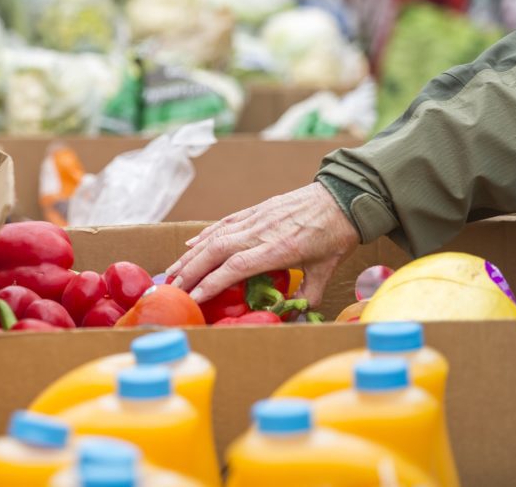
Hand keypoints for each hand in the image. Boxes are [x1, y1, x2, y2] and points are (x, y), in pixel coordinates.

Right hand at [164, 182, 359, 306]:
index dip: (211, 284)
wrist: (342, 198)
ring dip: (191, 255)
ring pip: (215, 237)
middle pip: (216, 252)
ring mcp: (255, 219)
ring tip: (173, 271)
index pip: (235, 268)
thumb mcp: (326, 271)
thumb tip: (294, 316)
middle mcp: (260, 233)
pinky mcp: (255, 210)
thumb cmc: (335, 235)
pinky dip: (205, 235)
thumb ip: (308, 296)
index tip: (194, 298)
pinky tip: (191, 246)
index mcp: (277, 249)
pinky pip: (224, 224)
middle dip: (191, 271)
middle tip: (173, 288)